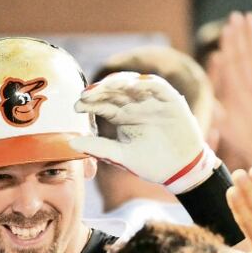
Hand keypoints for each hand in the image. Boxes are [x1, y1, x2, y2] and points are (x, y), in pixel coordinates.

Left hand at [72, 72, 220, 193]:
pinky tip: (133, 85)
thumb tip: (71, 144)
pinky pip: (157, 87)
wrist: (180, 170)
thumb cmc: (150, 162)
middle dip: (100, 91)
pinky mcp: (170, 100)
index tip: (76, 107)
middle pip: (114, 91)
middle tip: (86, 95)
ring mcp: (151, 101)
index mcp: (121, 116)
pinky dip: (146, 84)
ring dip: (119, 82)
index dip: (89, 103)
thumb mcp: (121, 155)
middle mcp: (134, 105)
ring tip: (105, 86)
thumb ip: (99, 147)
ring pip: (133, 84)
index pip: (102, 104)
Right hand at [211, 12, 251, 174]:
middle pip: (247, 55)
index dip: (231, 45)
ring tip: (251, 18)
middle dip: (242, 34)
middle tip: (237, 16)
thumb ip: (217, 103)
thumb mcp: (224, 125)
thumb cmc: (244, 139)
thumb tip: (212, 84)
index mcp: (238, 96)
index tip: (227, 29)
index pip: (233, 64)